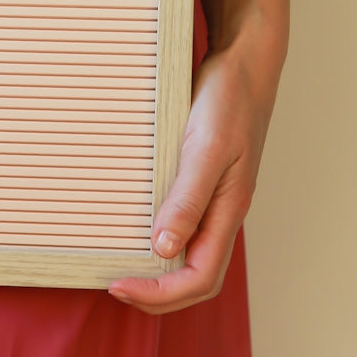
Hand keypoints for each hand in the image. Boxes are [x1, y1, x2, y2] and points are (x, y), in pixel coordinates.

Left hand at [107, 35, 278, 313]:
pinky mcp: (202, 178)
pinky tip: (132, 226)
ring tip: (119, 266)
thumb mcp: (207, 149)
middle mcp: (222, 211)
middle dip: (157, 293)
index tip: (118, 286)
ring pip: (190, 252)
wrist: (243, 63)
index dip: (160, 293)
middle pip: (195, 275)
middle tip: (114, 286)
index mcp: (228, 210)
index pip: (199, 278)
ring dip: (158, 270)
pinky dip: (158, 236)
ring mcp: (213, 196)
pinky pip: (182, 222)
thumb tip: (164, 247)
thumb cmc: (229, 101)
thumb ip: (188, 198)